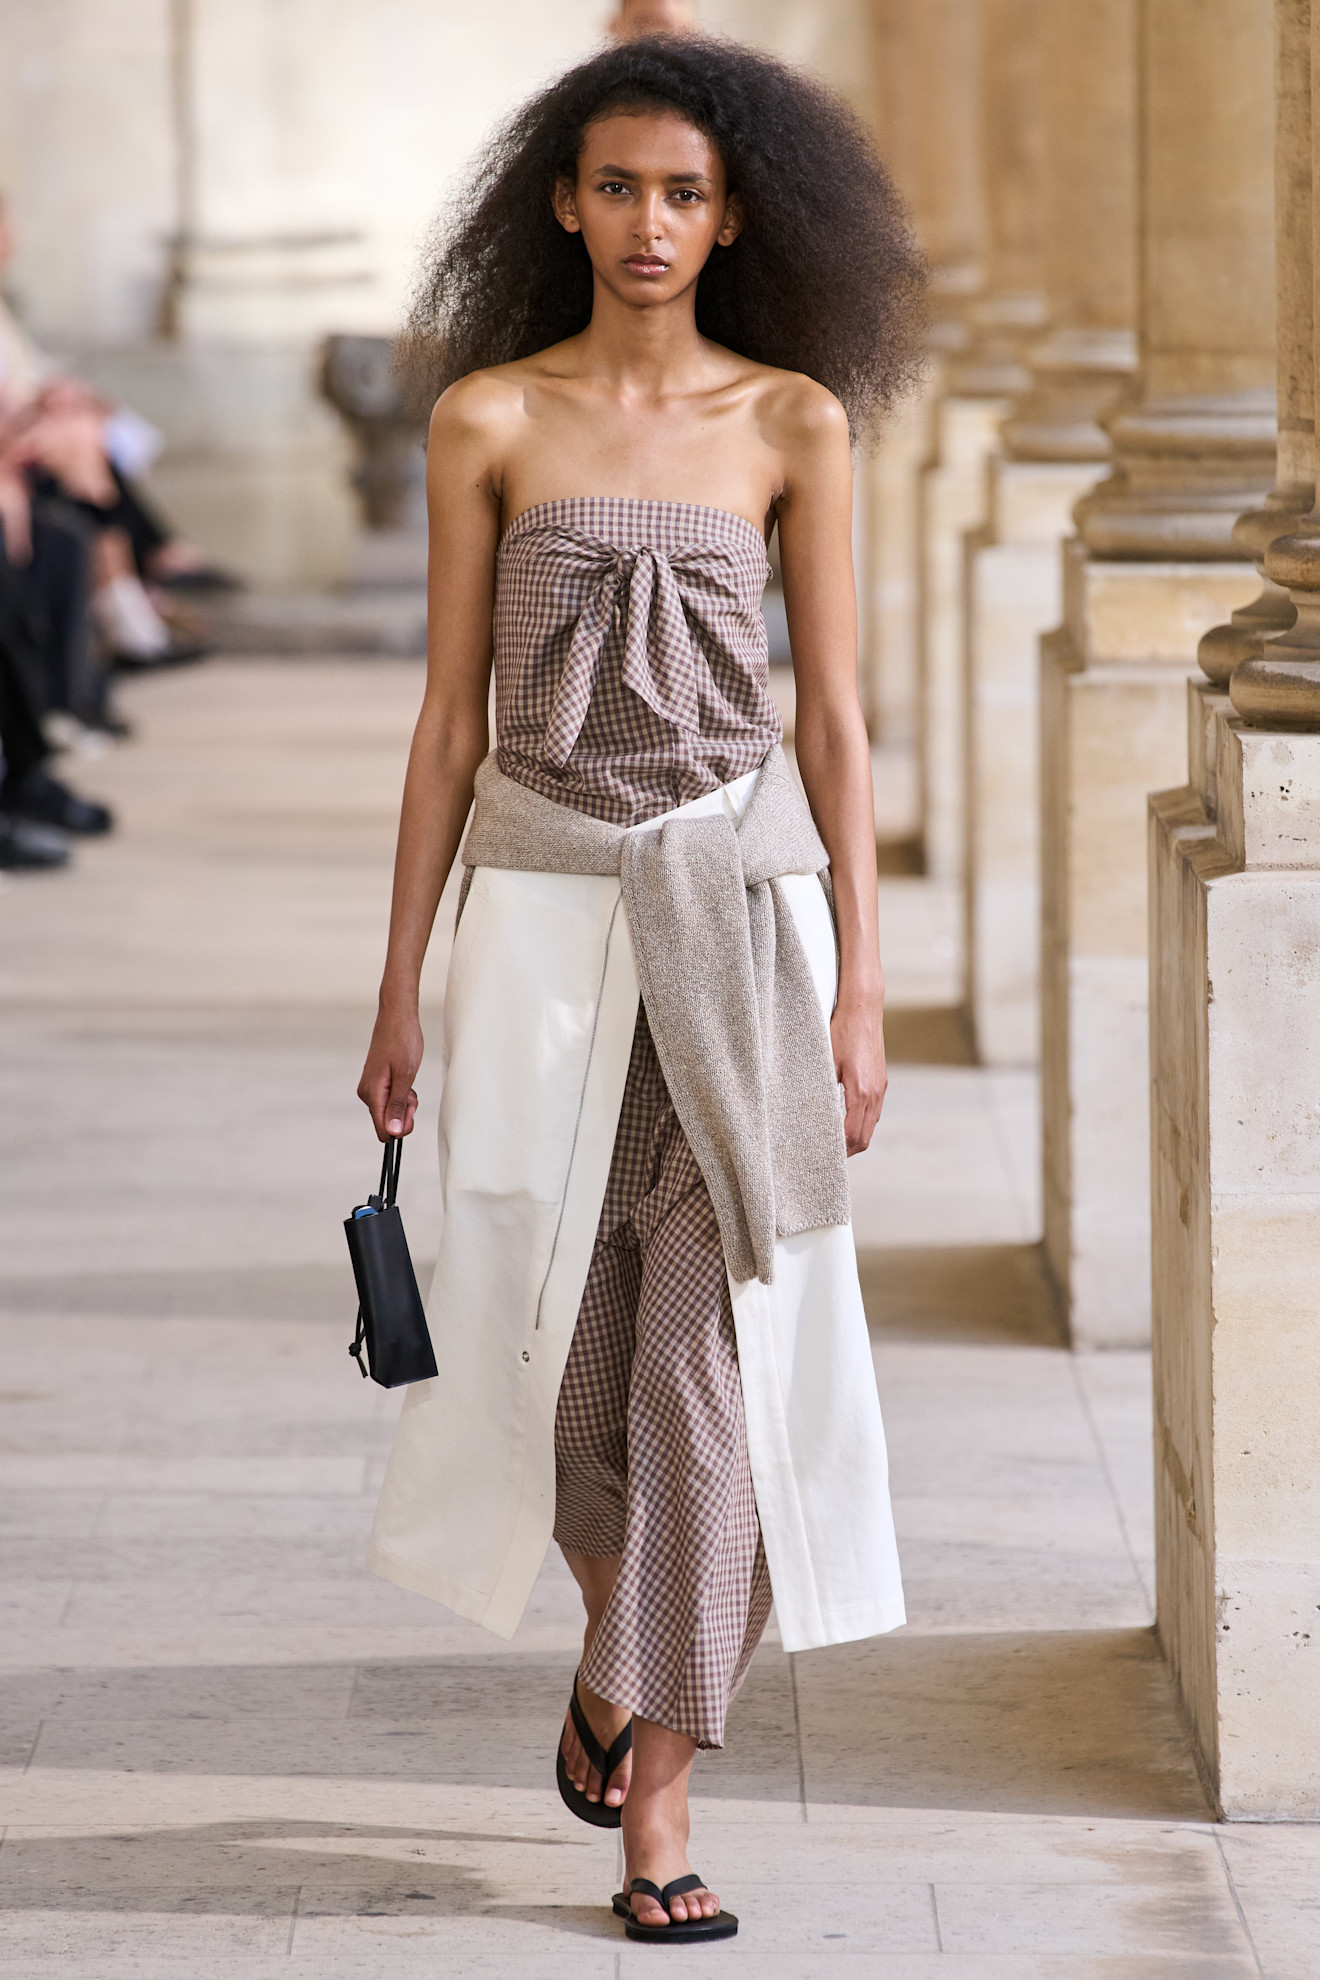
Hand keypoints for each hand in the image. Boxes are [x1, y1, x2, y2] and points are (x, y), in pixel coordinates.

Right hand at [358, 1008, 423, 1140]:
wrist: (396, 1018)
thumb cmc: (403, 1041)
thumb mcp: (406, 1075)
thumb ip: (398, 1105)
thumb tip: (393, 1132)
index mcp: (372, 1094)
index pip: (383, 1130)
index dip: (400, 1128)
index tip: (411, 1109)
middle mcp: (367, 1094)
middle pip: (387, 1122)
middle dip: (405, 1112)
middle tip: (412, 1090)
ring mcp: (370, 1088)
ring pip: (390, 1111)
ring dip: (404, 1101)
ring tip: (409, 1079)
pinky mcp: (376, 1083)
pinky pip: (390, 1099)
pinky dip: (401, 1094)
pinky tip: (405, 1077)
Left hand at [830, 991, 886, 1154]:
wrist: (864, 1009)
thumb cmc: (841, 1031)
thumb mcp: (825, 1061)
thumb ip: (822, 1091)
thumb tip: (811, 1114)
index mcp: (861, 1091)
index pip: (853, 1135)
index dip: (839, 1150)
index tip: (823, 1154)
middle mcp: (875, 1093)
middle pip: (864, 1137)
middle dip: (847, 1150)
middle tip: (826, 1154)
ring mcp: (880, 1088)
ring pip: (870, 1125)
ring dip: (854, 1137)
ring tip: (833, 1140)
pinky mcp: (880, 1081)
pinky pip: (873, 1112)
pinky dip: (860, 1122)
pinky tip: (844, 1119)